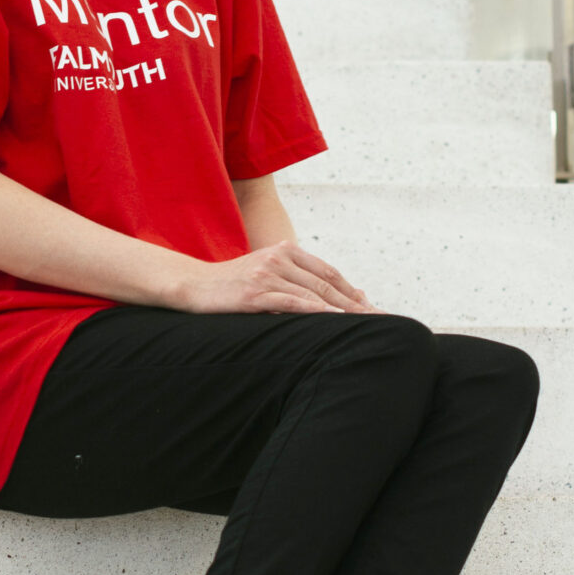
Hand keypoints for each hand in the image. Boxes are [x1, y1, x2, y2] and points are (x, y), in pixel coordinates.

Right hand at [177, 241, 387, 316]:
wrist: (193, 285)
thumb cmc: (232, 284)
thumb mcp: (268, 276)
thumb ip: (301, 282)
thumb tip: (343, 296)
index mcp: (285, 250)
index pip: (328, 273)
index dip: (353, 292)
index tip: (374, 310)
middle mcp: (279, 258)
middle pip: (326, 284)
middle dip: (356, 304)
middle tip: (380, 320)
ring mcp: (266, 274)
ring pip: (313, 294)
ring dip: (341, 311)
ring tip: (364, 324)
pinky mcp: (254, 293)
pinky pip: (291, 302)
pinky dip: (315, 311)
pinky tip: (333, 320)